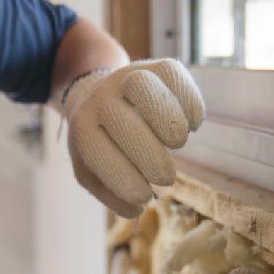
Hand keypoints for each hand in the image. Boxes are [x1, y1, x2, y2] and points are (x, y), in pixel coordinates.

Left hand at [63, 59, 204, 216]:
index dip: (124, 180)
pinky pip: (172, 74)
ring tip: (177, 143)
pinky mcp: (154, 66)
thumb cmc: (100, 143)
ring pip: (143, 87)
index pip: (96, 153)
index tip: (144, 196)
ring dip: (168, 120)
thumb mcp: (92, 171)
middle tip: (165, 177)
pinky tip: (192, 124)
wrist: (96, 94)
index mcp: (81, 128)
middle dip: (150, 157)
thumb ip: (110, 195)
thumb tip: (136, 208)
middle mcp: (99, 98)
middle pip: (123, 123)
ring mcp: (126, 77)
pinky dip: (189, 100)